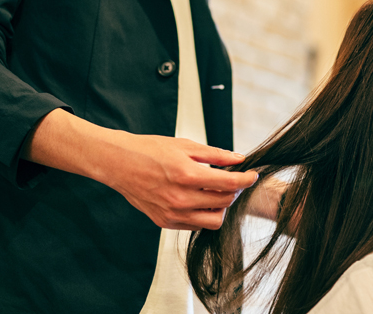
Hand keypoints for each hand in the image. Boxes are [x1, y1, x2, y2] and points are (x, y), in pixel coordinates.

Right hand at [103, 133, 258, 230]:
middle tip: (232, 179)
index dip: (247, 179)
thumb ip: (216, 155)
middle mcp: (180, 199)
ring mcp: (172, 214)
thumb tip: (239, 159)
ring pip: (213, 221)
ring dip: (220, 207)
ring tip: (215, 192)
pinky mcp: (164, 222)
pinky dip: (203, 214)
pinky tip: (198, 199)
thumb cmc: (151, 150)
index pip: (230, 184)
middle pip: (224, 203)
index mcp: (188, 176)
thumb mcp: (186, 146)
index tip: (253, 175)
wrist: (119, 163)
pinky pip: (195, 225)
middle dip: (234, 191)